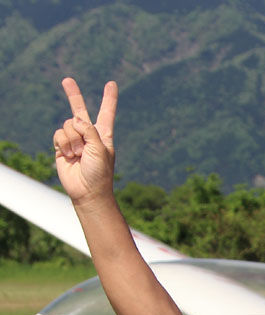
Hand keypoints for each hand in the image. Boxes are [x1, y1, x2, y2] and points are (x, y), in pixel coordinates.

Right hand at [52, 78, 117, 203]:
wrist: (87, 191)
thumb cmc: (99, 172)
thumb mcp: (101, 149)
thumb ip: (89, 130)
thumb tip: (75, 119)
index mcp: (103, 135)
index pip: (106, 113)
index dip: (109, 99)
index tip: (111, 84)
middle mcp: (88, 135)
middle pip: (79, 111)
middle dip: (73, 95)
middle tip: (67, 80)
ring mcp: (74, 140)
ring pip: (68, 125)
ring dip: (73, 139)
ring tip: (79, 154)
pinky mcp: (62, 146)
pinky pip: (59, 134)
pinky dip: (64, 143)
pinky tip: (70, 155)